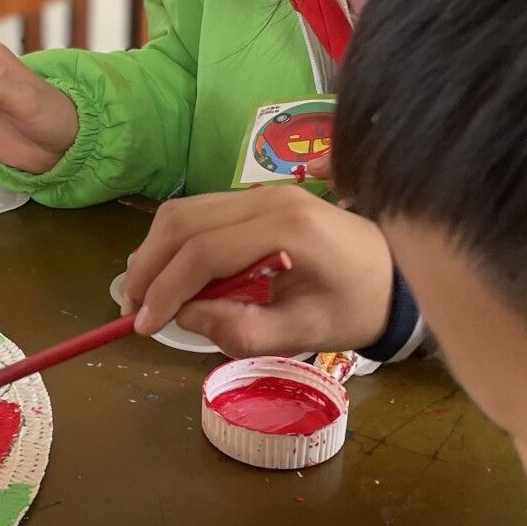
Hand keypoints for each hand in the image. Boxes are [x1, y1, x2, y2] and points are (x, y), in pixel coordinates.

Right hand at [122, 187, 394, 356]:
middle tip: (131, 309)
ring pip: (185, 211)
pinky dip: (176, 243)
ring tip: (146, 296)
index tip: (144, 325)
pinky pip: (201, 213)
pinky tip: (172, 277)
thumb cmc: (355, 308)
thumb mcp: (302, 333)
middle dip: (149, 266)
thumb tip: (183, 316)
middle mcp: (268, 197)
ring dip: (156, 252)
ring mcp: (261, 192)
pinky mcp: (256, 198)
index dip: (167, 289)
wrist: (394, 275)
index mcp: (287, 228)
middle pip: (184, 220)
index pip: (205, 251)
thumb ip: (240, 330)